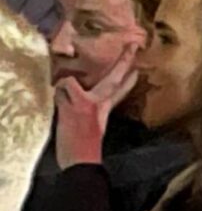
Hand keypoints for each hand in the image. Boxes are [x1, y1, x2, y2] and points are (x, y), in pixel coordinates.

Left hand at [54, 44, 139, 168]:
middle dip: (123, 62)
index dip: (127, 80)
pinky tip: (61, 108)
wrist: (82, 164)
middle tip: (132, 46)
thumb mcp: (83, 129)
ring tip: (65, 110)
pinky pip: (63, 87)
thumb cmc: (80, 151)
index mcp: (102, 111)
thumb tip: (69, 90)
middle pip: (113, 79)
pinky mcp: (80, 104)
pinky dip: (57, 95)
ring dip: (62, 92)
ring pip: (71, 82)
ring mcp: (90, 103)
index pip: (117, 91)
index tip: (136, 69)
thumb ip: (80, 111)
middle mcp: (99, 105)